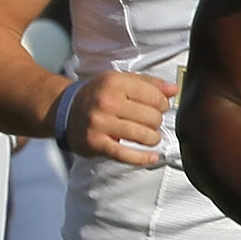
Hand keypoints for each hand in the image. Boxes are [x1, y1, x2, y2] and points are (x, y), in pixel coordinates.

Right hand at [57, 71, 177, 167]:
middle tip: (150, 123)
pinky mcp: (96, 143)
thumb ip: (149, 84)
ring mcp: (100, 123)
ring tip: (150, 137)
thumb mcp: (120, 81)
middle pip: (151, 117)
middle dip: (156, 123)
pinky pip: (125, 154)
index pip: (154, 97)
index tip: (159, 108)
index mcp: (115, 82)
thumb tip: (174, 90)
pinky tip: (152, 157)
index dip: (163, 104)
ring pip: (142, 135)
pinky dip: (142, 158)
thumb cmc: (98, 95)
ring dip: (152, 139)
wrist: (65, 110)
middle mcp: (106, 101)